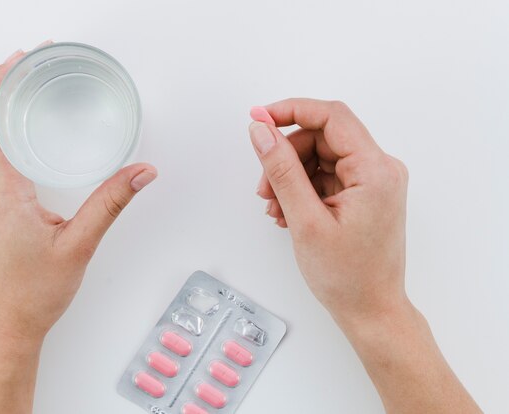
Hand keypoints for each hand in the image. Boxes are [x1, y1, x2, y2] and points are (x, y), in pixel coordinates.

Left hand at [0, 46, 155, 412]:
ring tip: (34, 91)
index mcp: (4, 193)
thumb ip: (111, 204)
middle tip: (34, 64)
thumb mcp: (79, 245)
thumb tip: (141, 172)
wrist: (6, 325)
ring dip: (7, 111)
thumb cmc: (33, 292)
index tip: (17, 62)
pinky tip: (35, 139)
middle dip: (5, 86)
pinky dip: (11, 136)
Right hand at [250, 99, 406, 323]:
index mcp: (376, 170)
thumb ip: (281, 170)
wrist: (371, 311)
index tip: (259, 119)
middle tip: (263, 189)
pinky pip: (325, 176)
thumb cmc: (347, 276)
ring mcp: (373, 182)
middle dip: (286, 157)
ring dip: (290, 177)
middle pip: (322, 138)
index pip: (331, 117)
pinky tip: (286, 213)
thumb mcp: (305, 220)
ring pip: (320, 157)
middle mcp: (380, 169)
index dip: (291, 111)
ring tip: (274, 209)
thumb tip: (261, 131)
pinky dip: (301, 189)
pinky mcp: (363, 194)